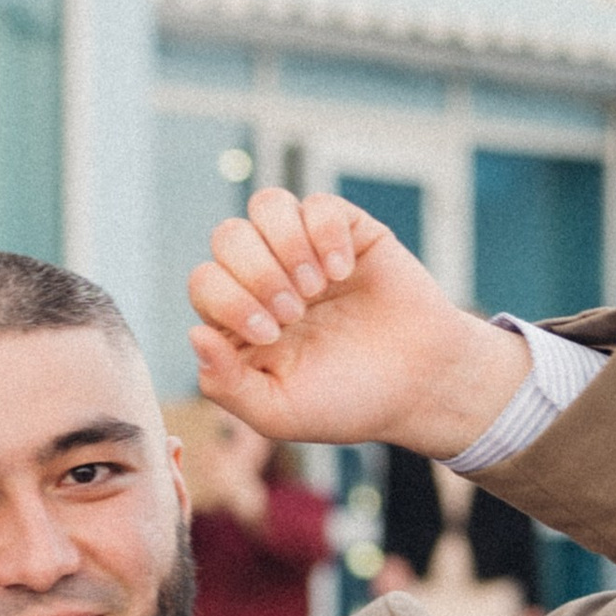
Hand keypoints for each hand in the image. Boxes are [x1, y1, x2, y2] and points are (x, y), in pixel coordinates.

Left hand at [190, 192, 528, 458]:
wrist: (421, 386)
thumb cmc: (347, 403)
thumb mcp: (278, 412)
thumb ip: (226, 384)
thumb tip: (194, 335)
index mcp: (240, 320)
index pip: (205, 282)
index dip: (228, 300)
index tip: (270, 335)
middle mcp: (266, 278)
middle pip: (228, 236)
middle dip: (257, 274)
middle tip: (294, 314)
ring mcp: (305, 251)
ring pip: (266, 205)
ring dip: (286, 246)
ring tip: (317, 288)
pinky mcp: (346, 231)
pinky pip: (318, 203)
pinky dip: (326, 234)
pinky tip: (344, 271)